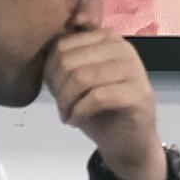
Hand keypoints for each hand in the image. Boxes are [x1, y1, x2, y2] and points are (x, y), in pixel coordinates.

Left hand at [49, 26, 165, 179]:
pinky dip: (79, 112)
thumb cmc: (99, 109)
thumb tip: (41, 47)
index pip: (62, 45)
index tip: (54, 90)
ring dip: (66, 102)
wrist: (128, 141)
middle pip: (69, 61)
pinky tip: (75, 120)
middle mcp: (122, 47)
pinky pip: (96, 97)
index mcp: (106, 38)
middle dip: (57, 88)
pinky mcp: (138, 93)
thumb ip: (64, 58)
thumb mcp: (77, 77)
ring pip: (81, 78)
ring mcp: (133, 68)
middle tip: (61, 106)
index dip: (49, 71)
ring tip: (66, 114)